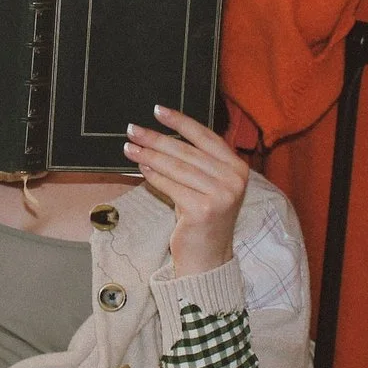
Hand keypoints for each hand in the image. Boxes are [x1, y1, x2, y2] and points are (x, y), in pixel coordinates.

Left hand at [124, 106, 248, 275]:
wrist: (207, 257)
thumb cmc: (203, 218)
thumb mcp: (207, 185)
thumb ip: (195, 161)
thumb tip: (159, 136)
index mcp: (238, 168)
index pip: (205, 137)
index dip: (180, 122)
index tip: (158, 110)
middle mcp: (234, 180)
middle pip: (187, 151)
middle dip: (156, 138)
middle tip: (133, 129)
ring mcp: (220, 195)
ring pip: (176, 167)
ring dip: (149, 155)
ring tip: (129, 147)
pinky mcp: (202, 210)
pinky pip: (170, 186)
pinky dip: (153, 176)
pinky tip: (140, 167)